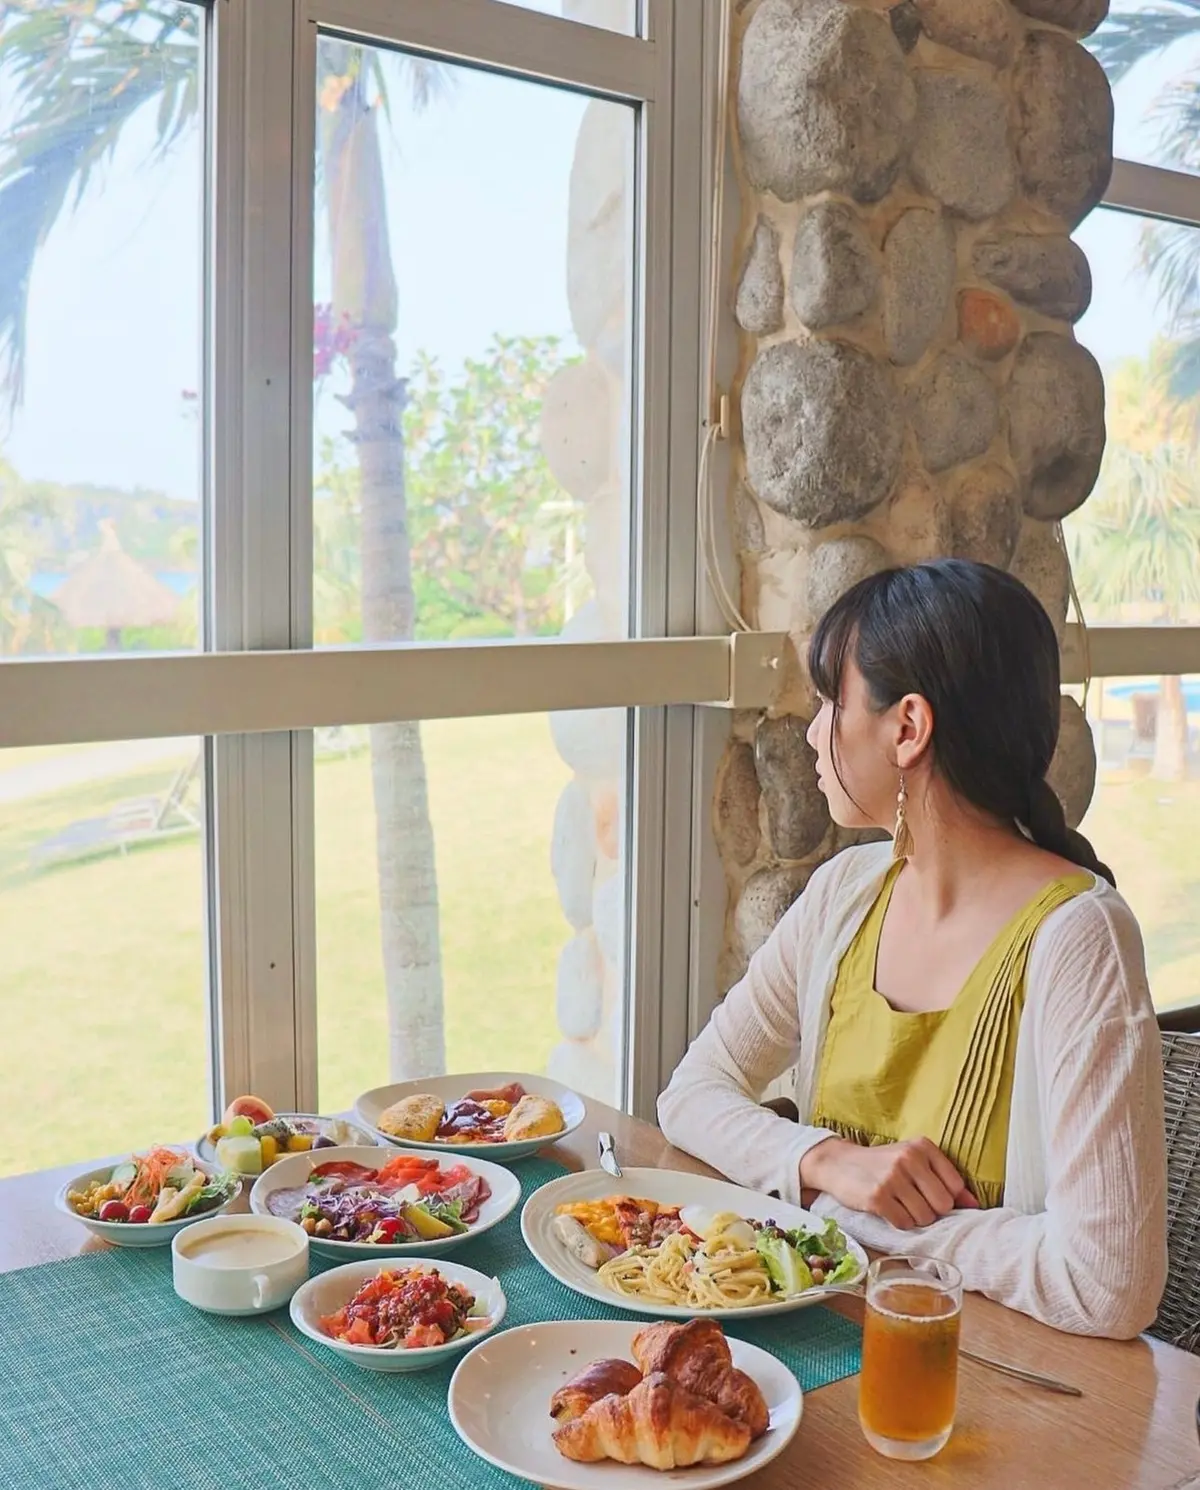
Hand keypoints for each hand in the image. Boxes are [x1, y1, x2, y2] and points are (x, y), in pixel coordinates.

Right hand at [800, 1136, 979, 1229]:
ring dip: (914, 1218)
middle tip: (912, 1201)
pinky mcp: (877, 1197)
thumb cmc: (883, 1165)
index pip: (955, 1186)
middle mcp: (909, 1158)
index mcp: (922, 1146)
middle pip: (943, 1205)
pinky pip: (904, 1223)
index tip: (929, 1194)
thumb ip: (944, 1180)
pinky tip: (888, 1209)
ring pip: (925, 1217)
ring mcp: (892, 1178)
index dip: (945, 1197)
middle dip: (931, 1210)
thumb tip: (975, 1205)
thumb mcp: (913, 1162)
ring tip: (899, 1204)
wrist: (839, 1164)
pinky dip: (899, 1222)